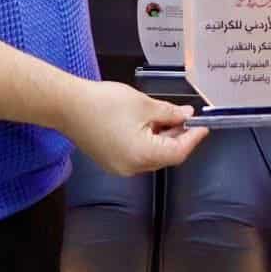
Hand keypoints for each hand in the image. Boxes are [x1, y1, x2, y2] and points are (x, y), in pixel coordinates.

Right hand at [62, 79, 204, 176]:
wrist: (67, 105)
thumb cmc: (106, 103)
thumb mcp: (144, 104)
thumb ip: (169, 113)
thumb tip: (187, 116)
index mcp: (143, 156)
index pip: (178, 152)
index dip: (193, 138)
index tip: (204, 125)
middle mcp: (132, 168)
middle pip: (164, 156)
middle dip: (178, 137)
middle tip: (186, 117)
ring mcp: (119, 167)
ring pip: (151, 156)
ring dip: (162, 138)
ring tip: (167, 117)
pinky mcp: (109, 160)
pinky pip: (136, 154)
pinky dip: (147, 141)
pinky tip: (148, 124)